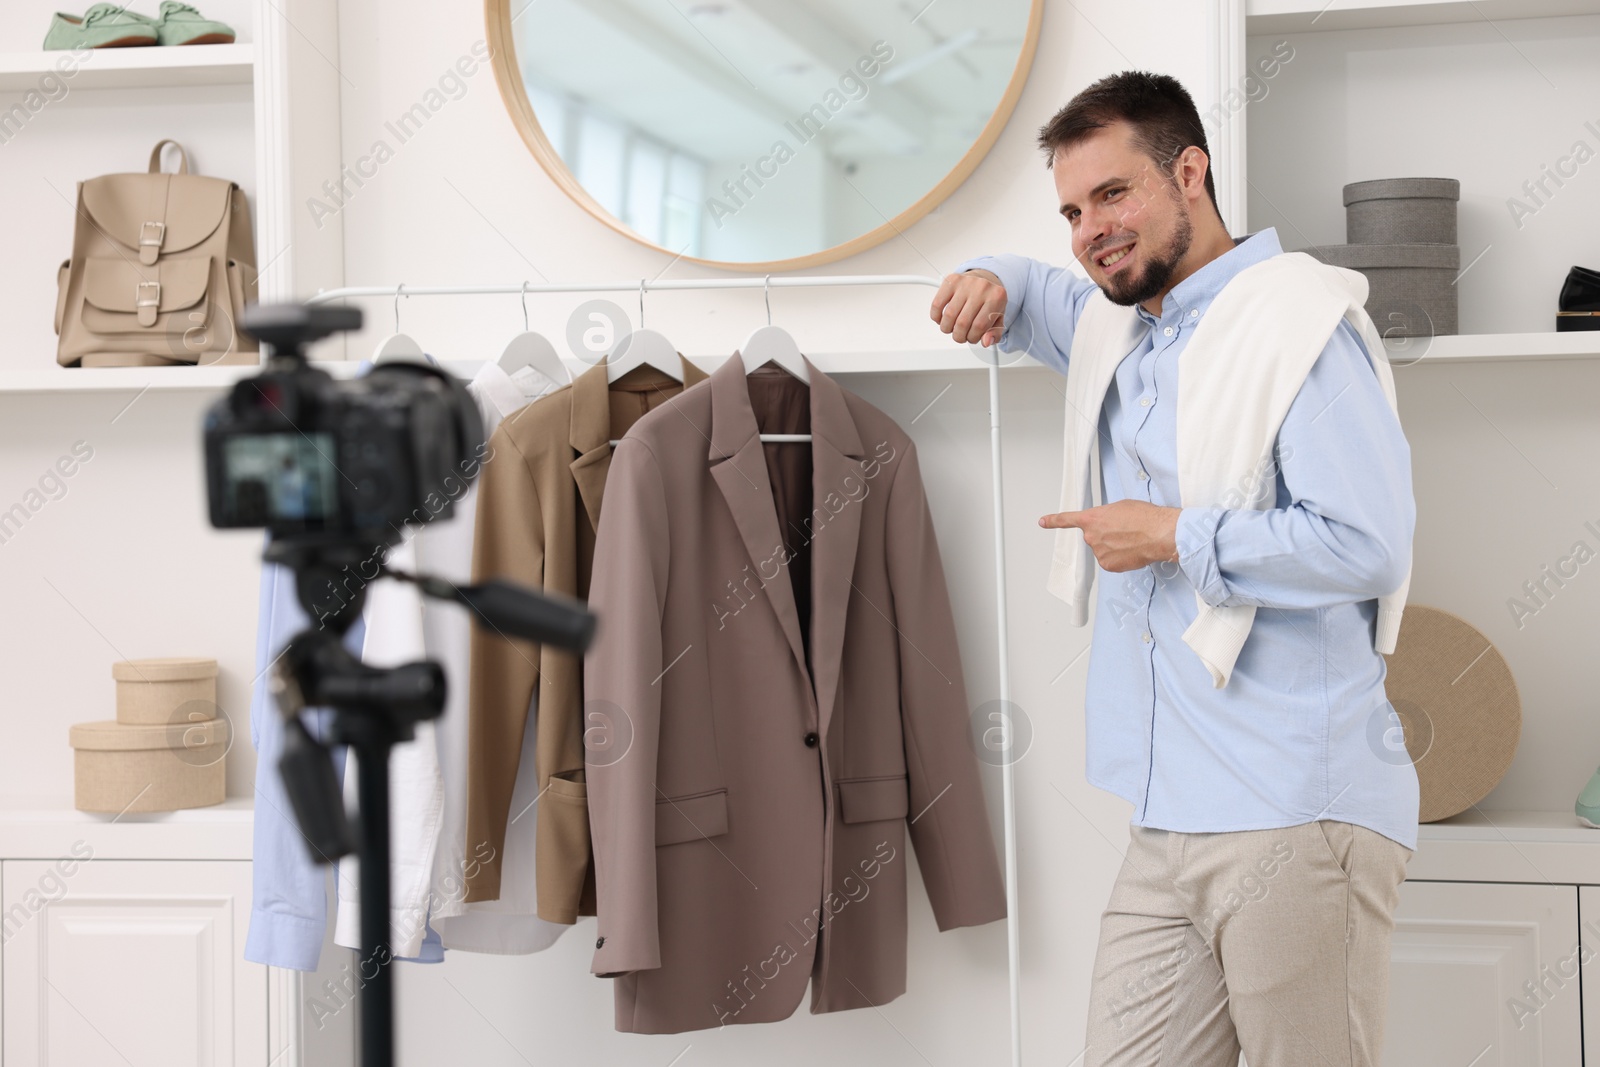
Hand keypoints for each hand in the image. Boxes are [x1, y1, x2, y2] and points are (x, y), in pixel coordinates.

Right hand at [931, 269, 1006, 346]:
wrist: (983, 280)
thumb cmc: (989, 302)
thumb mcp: (998, 319)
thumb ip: (995, 334)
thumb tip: (985, 342)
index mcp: (997, 297)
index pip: (979, 326)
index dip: (972, 337)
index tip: (971, 338)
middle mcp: (982, 287)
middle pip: (962, 322)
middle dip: (959, 336)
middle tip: (960, 336)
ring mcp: (966, 282)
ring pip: (949, 315)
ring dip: (947, 328)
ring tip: (951, 328)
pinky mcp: (951, 280)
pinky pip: (937, 304)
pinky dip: (936, 317)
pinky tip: (942, 319)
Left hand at [1040, 501, 1180, 572]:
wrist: (1158, 533)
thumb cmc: (1144, 517)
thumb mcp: (1120, 507)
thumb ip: (1106, 516)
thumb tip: (1107, 524)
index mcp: (1092, 519)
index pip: (1067, 519)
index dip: (1053, 521)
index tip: (1042, 522)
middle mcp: (1091, 537)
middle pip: (1094, 537)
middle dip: (1107, 535)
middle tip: (1125, 531)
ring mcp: (1098, 552)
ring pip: (1103, 550)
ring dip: (1115, 547)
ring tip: (1132, 540)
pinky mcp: (1108, 565)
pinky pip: (1111, 561)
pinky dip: (1120, 558)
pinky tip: (1132, 550)